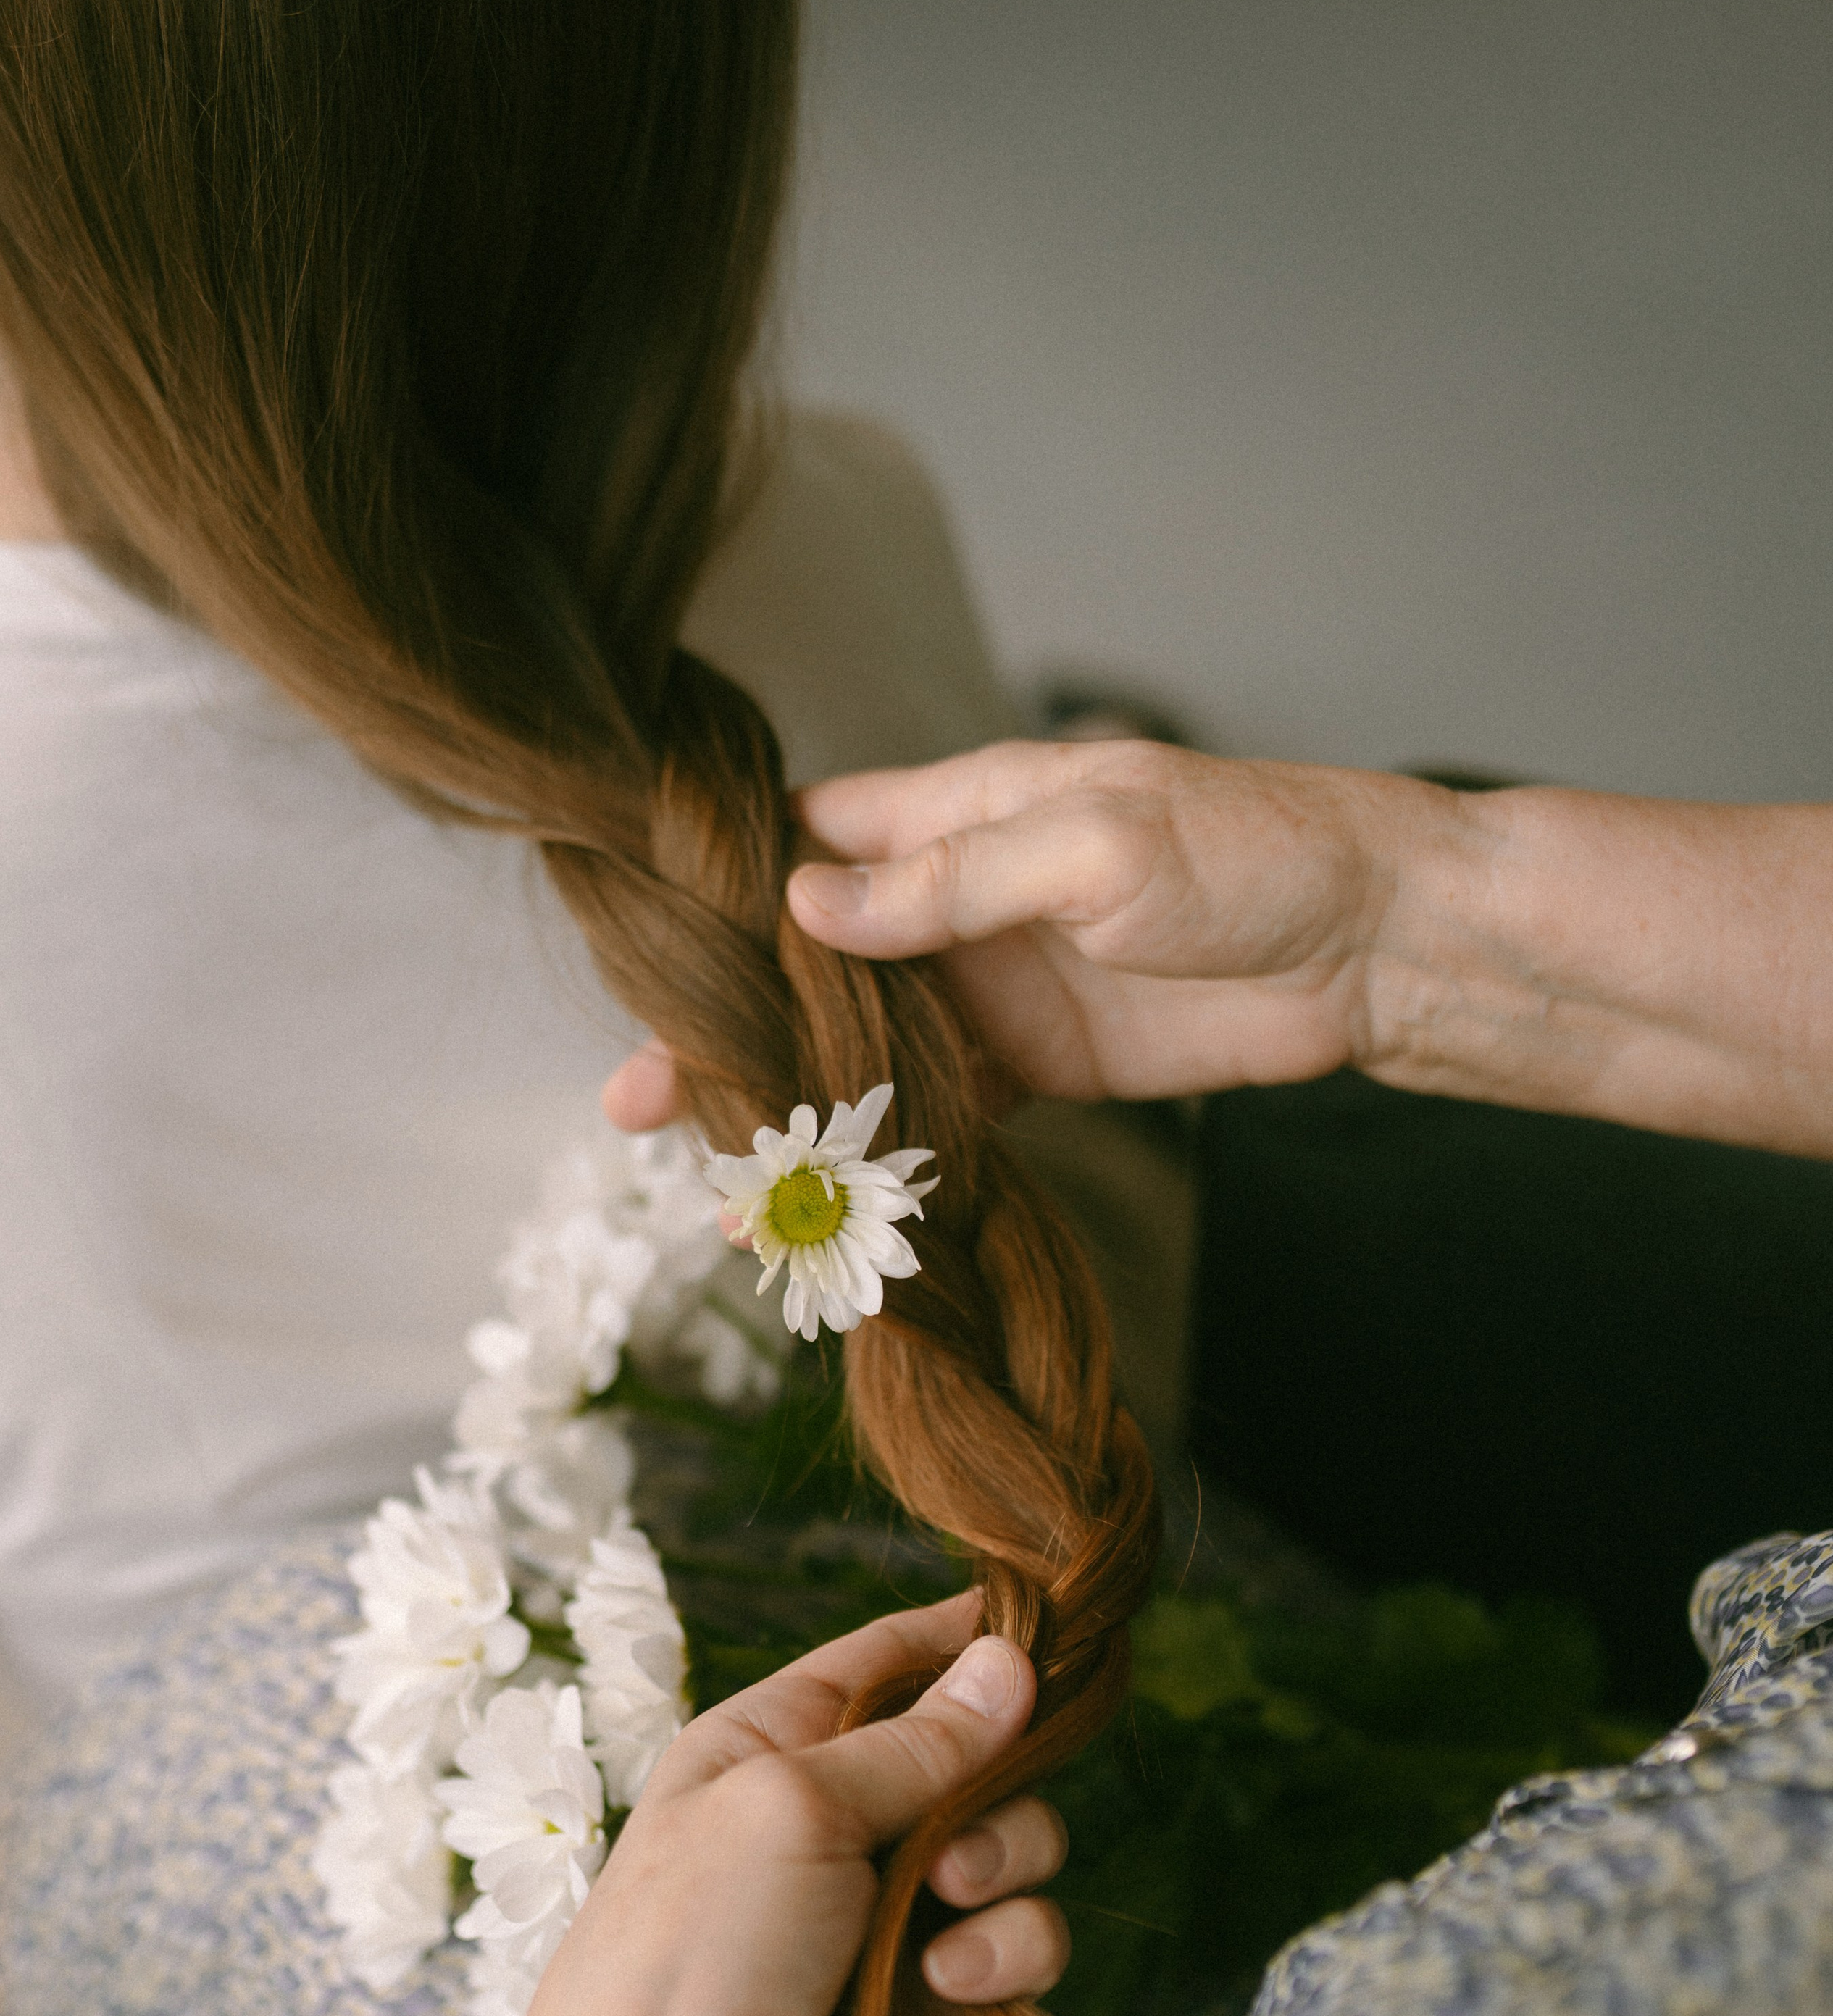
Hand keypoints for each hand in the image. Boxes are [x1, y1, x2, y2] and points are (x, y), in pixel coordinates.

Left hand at [477, 1594, 1063, 2015]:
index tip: (1047, 1627)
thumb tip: (1011, 1660)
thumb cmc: (694, 1953)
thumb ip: (916, 1739)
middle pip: (970, 1753)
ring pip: (1011, 1844)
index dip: (963, 1641)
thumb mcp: (790, 1805)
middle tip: (957, 1831)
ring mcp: (884, 1913)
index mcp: (765, 1747)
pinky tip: (952, 1987)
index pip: (883, 1660)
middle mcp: (828, 1822)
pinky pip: (1016, 1940)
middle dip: (991, 1780)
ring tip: (949, 1910)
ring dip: (1003, 1865)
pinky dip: (1004, 1954)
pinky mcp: (934, 1999)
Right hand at [603, 739, 1466, 1120]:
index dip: (725, 893)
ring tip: (719, 1183)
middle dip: (731, 1028)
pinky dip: (884, 1154)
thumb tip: (808, 905)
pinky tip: (826, 1204)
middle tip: (638, 1103)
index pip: (811, 842)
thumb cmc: (1257, 851)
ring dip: (794, 1109)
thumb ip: (953, 883)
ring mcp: (998, 990)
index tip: (647, 957)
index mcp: (965, 811)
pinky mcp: (1042, 1069)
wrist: (1378, 944)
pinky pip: (940, 1111)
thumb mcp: (1099, 844)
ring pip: (864, 1049)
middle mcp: (962, 900)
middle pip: (812, 964)